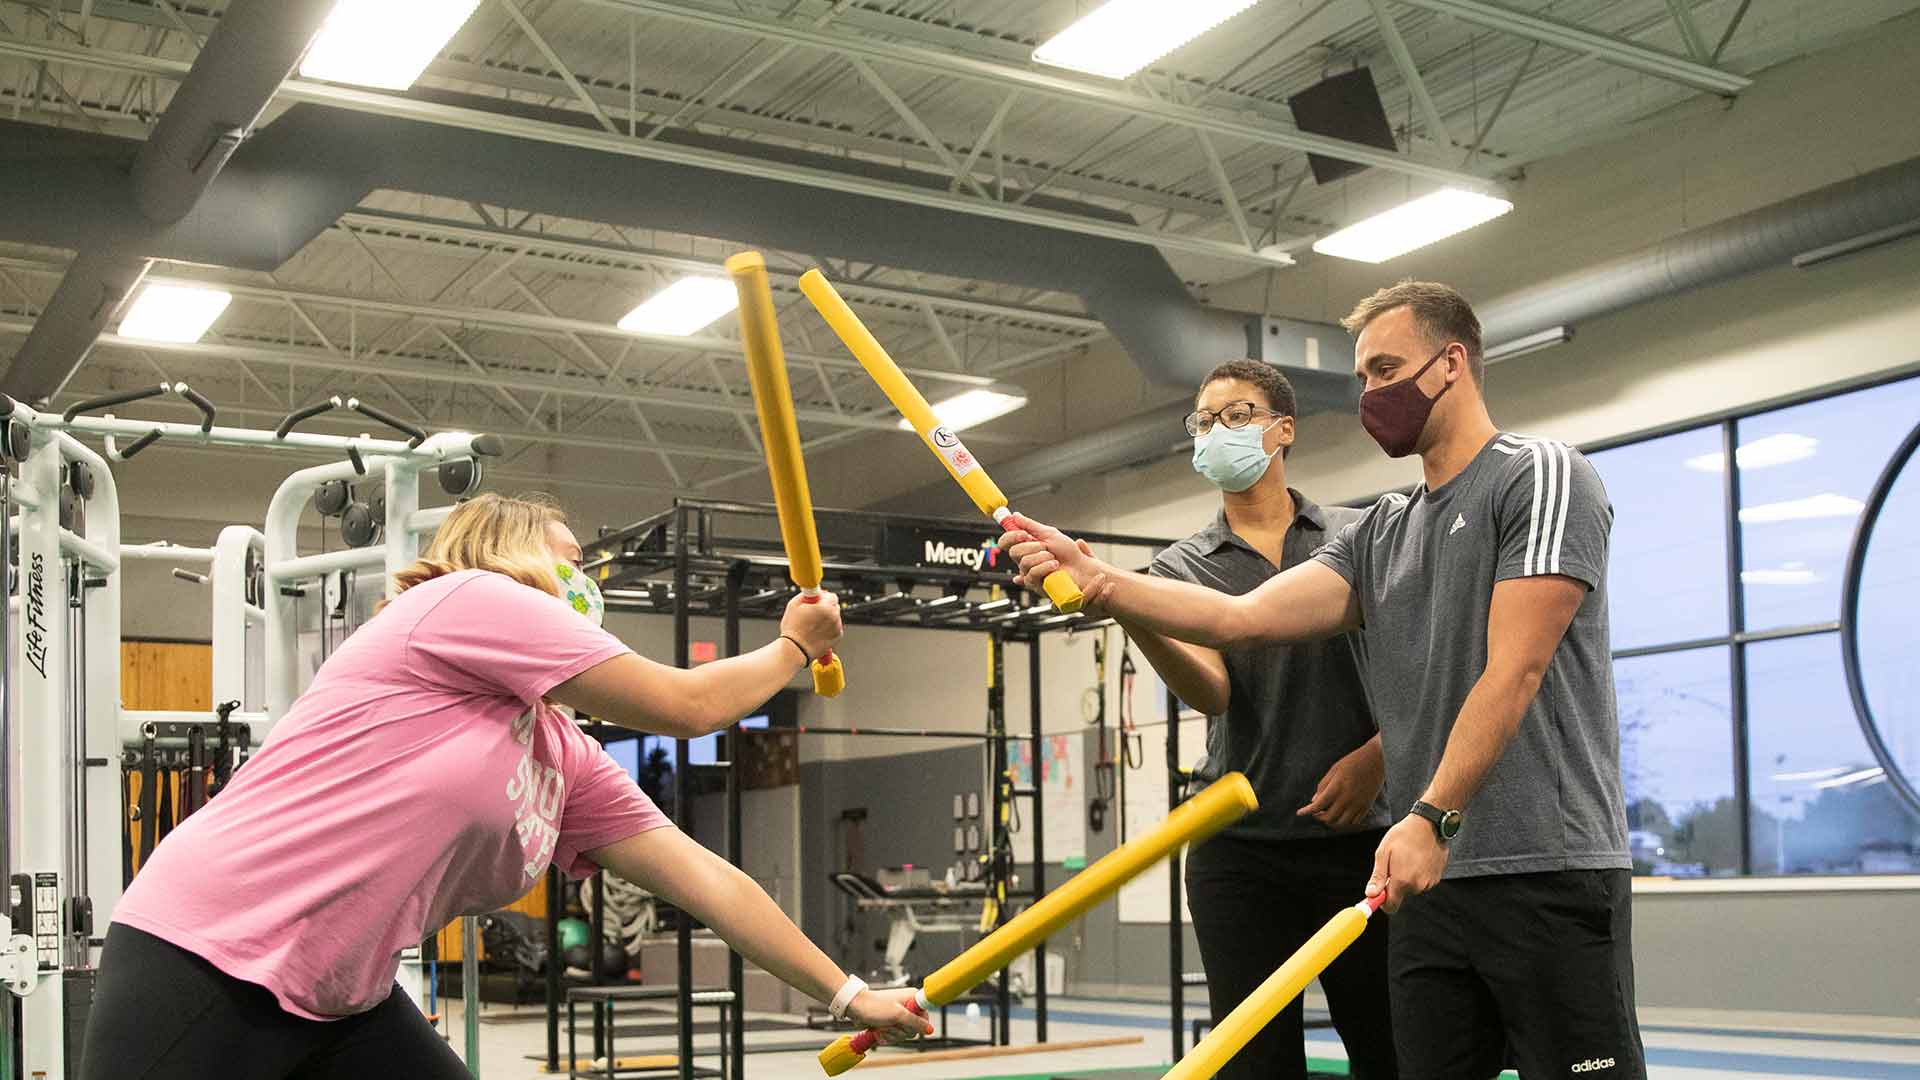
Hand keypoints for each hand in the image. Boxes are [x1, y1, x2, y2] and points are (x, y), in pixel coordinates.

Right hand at [779, 591, 842, 663]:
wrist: (795, 650)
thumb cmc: (793, 630)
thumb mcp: (794, 604)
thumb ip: (807, 594)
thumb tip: (813, 592)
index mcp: (826, 607)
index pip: (831, 595)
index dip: (822, 598)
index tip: (817, 601)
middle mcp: (834, 617)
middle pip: (834, 606)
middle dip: (825, 607)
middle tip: (813, 613)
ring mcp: (837, 627)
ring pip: (835, 617)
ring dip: (827, 618)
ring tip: (813, 625)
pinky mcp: (837, 637)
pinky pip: (835, 627)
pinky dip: (829, 628)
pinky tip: (818, 632)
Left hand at [844, 987, 933, 1043]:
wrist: (855, 1008)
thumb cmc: (874, 1006)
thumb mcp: (897, 1015)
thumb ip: (916, 1022)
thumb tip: (931, 1030)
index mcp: (912, 998)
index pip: (925, 1017)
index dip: (917, 1024)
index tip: (904, 1022)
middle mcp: (907, 1006)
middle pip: (914, 1029)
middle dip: (900, 1031)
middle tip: (890, 1024)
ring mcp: (898, 1015)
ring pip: (904, 1034)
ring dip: (891, 1034)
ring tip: (881, 1026)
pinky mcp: (890, 1023)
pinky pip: (895, 1036)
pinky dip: (886, 1036)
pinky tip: (878, 1031)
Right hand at [997, 514, 1111, 603]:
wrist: (1082, 567)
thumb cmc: (1069, 553)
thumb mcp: (1050, 534)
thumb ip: (1030, 525)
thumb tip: (1015, 516)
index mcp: (1026, 547)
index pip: (1006, 542)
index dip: (1010, 536)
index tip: (1023, 534)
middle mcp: (1025, 561)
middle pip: (1013, 552)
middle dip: (1031, 546)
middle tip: (1046, 547)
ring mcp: (1029, 574)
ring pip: (1024, 563)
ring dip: (1042, 557)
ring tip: (1054, 558)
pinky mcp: (1036, 585)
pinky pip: (1032, 575)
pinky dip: (1045, 567)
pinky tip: (1054, 566)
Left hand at [1298, 739, 1384, 828]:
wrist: (1376, 759)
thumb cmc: (1353, 761)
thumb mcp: (1334, 769)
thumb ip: (1323, 786)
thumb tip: (1314, 801)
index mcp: (1337, 788)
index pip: (1318, 805)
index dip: (1307, 811)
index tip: (1300, 813)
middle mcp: (1348, 799)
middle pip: (1329, 818)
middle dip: (1319, 817)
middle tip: (1315, 812)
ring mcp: (1358, 804)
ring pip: (1342, 823)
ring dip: (1332, 821)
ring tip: (1327, 814)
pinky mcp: (1367, 806)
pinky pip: (1354, 821)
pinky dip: (1345, 821)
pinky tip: (1340, 814)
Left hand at [1365, 814, 1448, 912]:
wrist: (1429, 824)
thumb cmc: (1404, 835)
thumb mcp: (1383, 853)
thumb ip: (1378, 877)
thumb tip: (1370, 895)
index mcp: (1402, 881)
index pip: (1391, 907)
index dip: (1382, 903)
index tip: (1377, 895)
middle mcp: (1418, 885)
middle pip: (1401, 896)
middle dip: (1394, 885)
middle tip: (1393, 864)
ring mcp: (1429, 882)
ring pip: (1412, 888)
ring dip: (1407, 878)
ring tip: (1407, 858)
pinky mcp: (1437, 877)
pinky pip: (1422, 882)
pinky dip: (1418, 874)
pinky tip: (1418, 859)